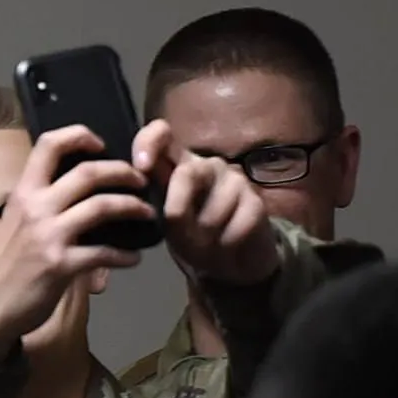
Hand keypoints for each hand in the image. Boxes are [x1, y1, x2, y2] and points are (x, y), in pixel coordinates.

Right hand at [0, 125, 154, 363]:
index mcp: (24, 192)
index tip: (101, 143)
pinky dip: (125, 255)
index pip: (49, 145)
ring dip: (133, 207)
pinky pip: (104, 253)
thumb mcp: (15, 222)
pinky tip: (134, 258)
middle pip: (88, 173)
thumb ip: (42, 202)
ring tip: (148, 213)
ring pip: (102, 207)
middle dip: (122, 172)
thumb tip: (76, 189)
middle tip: (140, 180)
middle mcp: (36, 207)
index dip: (78, 135)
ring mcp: (49, 236)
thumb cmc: (5, 264)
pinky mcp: (61, 265)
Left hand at [133, 120, 279, 285]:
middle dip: (178, 213)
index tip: (142, 166)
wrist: (232, 262)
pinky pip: (232, 229)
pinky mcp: (256, 203)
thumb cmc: (194, 237)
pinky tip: (226, 247)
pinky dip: (224, 247)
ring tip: (206, 246)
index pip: (161, 135)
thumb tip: (145, 189)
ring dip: (203, 240)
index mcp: (179, 165)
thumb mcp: (166, 222)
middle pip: (186, 174)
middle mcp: (207, 165)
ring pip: (210, 212)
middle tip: (182, 240)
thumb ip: (155, 201)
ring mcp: (235, 181)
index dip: (149, 142)